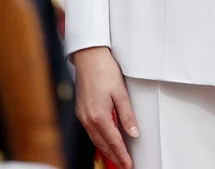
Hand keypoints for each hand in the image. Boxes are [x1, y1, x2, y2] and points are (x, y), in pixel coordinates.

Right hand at [72, 46, 139, 168]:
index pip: (113, 141)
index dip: (122, 155)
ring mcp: (82, 115)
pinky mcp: (80, 111)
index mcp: (99, 115)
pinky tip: (104, 141)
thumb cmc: (104, 70)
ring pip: (95, 139)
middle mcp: (88, 118)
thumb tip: (133, 132)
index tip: (128, 164)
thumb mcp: (121, 92)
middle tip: (124, 165)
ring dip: (106, 150)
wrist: (88, 57)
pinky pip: (90, 131)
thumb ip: (127, 115)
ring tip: (117, 157)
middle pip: (103, 144)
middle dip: (114, 156)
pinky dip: (99, 140)